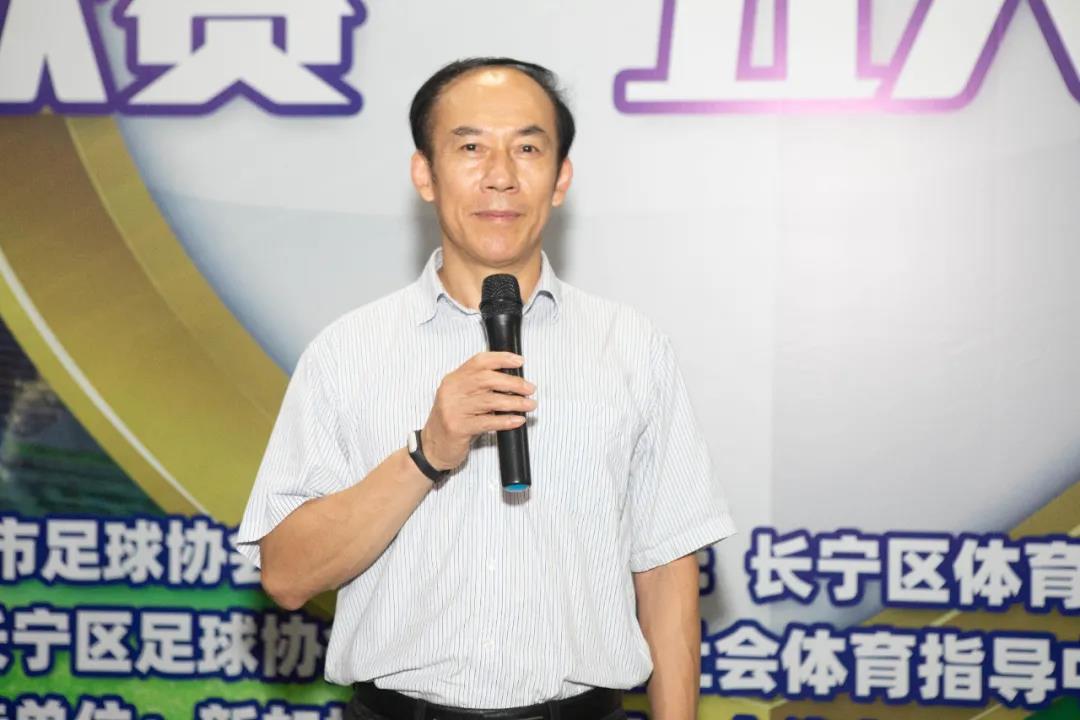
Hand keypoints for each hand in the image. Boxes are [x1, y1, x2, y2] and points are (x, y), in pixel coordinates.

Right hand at [420, 352, 536, 470]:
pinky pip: (488, 422)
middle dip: (513, 383)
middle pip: (487, 380)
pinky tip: (517, 420)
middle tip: (529, 388)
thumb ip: (479, 387)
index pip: (479, 362)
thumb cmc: (453, 421)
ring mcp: (453, 409)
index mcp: (453, 380)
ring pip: (490, 401)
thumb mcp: (461, 398)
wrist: (433, 447)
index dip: (501, 359)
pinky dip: (506, 421)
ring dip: (515, 402)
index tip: (519, 361)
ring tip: (529, 404)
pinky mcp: (458, 428)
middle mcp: (452, 391)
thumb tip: (512, 380)